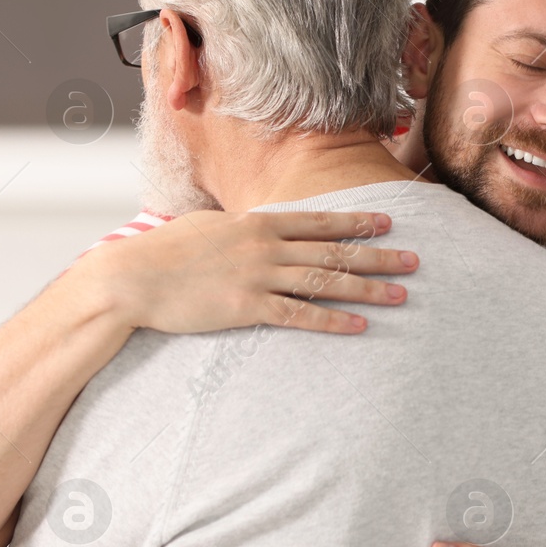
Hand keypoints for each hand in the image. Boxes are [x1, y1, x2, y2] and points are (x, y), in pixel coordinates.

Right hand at [77, 210, 418, 334]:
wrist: (130, 278)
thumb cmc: (164, 252)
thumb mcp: (209, 227)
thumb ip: (242, 229)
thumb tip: (262, 227)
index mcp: (257, 223)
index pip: (319, 221)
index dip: (357, 223)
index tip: (388, 223)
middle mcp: (265, 246)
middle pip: (333, 251)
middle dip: (378, 256)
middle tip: (415, 260)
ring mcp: (258, 277)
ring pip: (326, 282)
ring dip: (367, 288)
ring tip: (401, 294)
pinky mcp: (247, 308)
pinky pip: (300, 315)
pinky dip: (333, 320)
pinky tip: (361, 325)